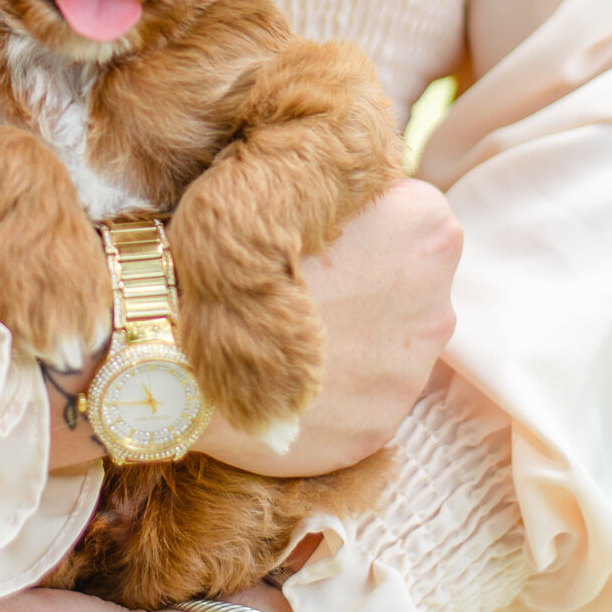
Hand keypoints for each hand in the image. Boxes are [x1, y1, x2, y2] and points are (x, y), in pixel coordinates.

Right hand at [32, 179, 460, 476]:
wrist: (174, 348)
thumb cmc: (228, 249)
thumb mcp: (290, 182)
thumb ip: (345, 193)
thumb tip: (350, 196)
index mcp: (426, 226)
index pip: (411, 211)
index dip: (361, 217)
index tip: (319, 228)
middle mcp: (436, 302)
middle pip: (409, 281)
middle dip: (371, 278)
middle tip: (302, 280)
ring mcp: (410, 374)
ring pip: (391, 341)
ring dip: (356, 334)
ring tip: (286, 329)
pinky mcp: (379, 429)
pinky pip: (364, 397)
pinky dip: (334, 386)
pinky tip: (284, 371)